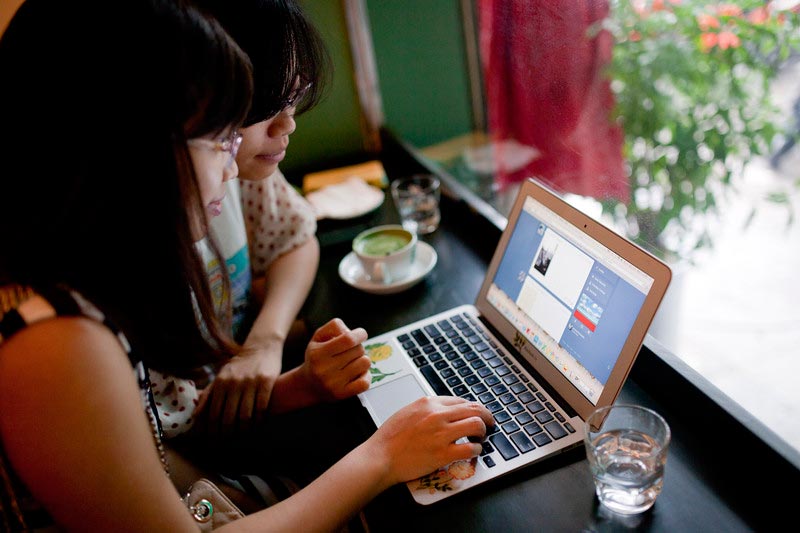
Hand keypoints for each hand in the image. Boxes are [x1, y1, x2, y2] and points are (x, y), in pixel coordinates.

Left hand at [194, 344, 279, 433]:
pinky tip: (257, 424)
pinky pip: (261, 407)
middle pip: (229, 417)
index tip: (213, 441)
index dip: (213, 430)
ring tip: (242, 435)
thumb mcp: (221, 376)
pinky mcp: (266, 381)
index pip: (214, 413)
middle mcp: (234, 382)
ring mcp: (251, 382)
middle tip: (226, 443)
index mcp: (221, 382)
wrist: (261, 346)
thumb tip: (196, 415)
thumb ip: (208, 394)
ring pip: (245, 415)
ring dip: (243, 429)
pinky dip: (259, 419)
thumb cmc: (239, 365)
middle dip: (226, 434)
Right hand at [298, 318, 370, 402]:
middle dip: (358, 347)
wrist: (308, 385)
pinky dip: (366, 375)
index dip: (359, 334)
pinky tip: (358, 373)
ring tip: (352, 362)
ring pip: (365, 363)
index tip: (361, 334)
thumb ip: (334, 327)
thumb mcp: (318, 337)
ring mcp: (333, 383)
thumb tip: (351, 332)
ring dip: (362, 360)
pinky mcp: (341, 394)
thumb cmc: (317, 356)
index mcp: (318, 353)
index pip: (348, 339)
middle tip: (350, 351)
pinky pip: (365, 382)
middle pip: (358, 350)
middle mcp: (324, 369)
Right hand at [367, 396, 494, 485]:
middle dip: (486, 417)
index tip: (476, 414)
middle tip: (489, 424)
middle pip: (475, 409)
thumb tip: (446, 410)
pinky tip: (472, 452)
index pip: (461, 400)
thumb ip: (428, 408)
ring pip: (477, 425)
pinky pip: (471, 449)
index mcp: (428, 403)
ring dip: (483, 432)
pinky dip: (476, 451)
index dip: (473, 408)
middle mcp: (437, 415)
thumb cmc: (390, 437)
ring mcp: (441, 434)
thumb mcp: (408, 411)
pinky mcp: (443, 453)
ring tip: (479, 438)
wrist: (380, 457)